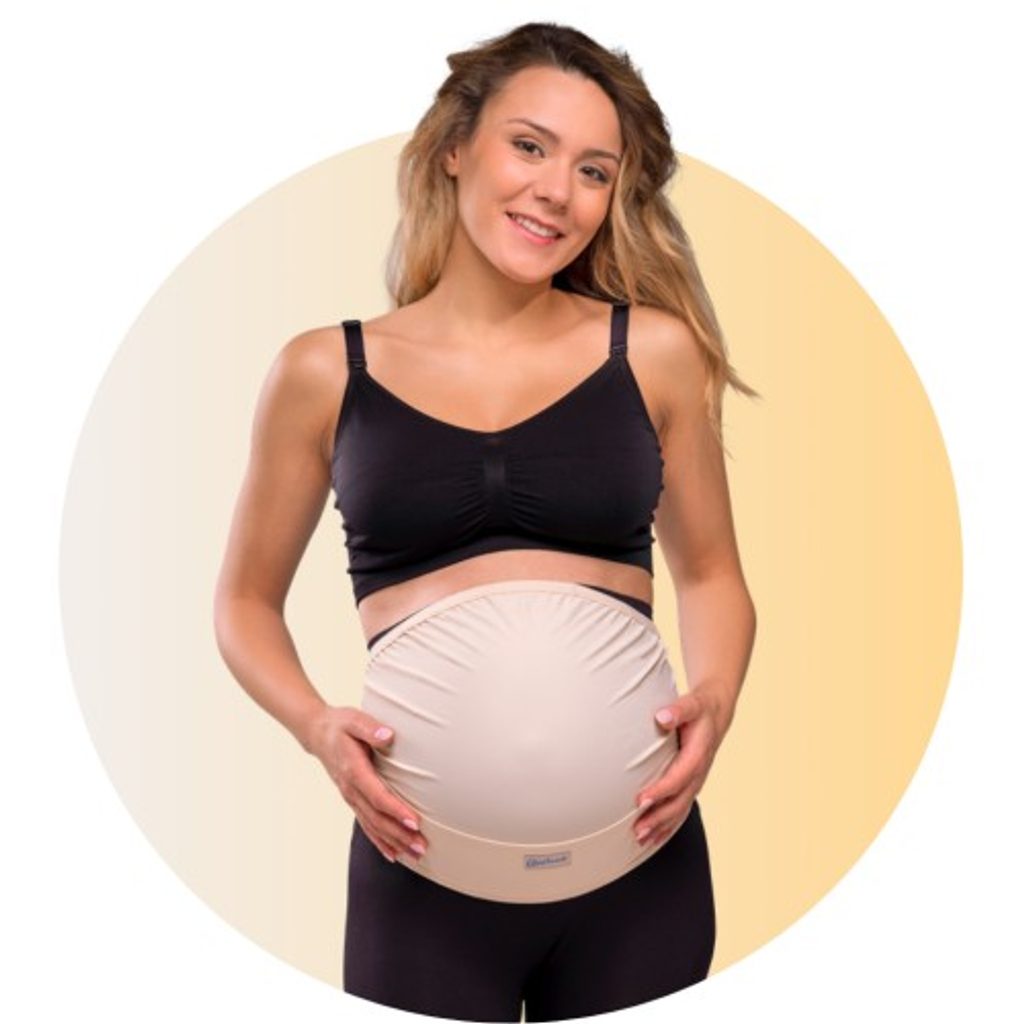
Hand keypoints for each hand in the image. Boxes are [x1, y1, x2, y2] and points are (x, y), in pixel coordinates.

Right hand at [305, 704, 427, 863]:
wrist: (318, 733)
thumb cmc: (340, 725)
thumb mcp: (354, 720)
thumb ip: (370, 728)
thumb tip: (388, 736)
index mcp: (354, 770)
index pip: (377, 796)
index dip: (396, 810)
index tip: (414, 822)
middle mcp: (351, 789)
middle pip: (377, 818)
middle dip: (400, 834)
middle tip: (422, 846)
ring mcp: (351, 797)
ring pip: (373, 826)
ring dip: (394, 842)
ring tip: (416, 854)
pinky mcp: (353, 800)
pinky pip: (367, 825)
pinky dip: (380, 842)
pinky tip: (394, 854)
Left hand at [633, 686, 726, 846]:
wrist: (716, 711)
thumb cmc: (700, 708)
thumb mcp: (691, 704)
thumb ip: (678, 710)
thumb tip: (663, 716)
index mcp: (698, 754)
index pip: (678, 777)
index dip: (661, 791)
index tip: (641, 800)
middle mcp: (699, 771)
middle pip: (679, 801)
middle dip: (660, 817)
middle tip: (638, 829)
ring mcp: (696, 780)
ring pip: (680, 809)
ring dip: (662, 826)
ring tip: (642, 839)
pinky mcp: (691, 784)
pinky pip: (681, 808)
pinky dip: (668, 824)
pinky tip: (655, 836)